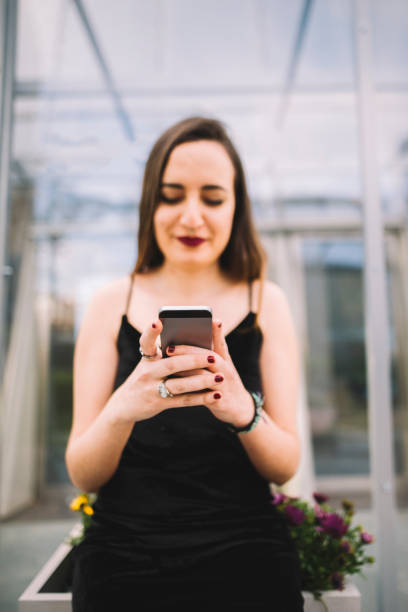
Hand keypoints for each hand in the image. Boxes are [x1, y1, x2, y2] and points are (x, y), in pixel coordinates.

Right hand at [113, 318, 250, 424]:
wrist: (126, 405)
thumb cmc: (145, 377)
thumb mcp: (149, 363)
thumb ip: (167, 355)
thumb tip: (196, 343)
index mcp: (146, 358)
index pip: (146, 341)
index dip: (151, 332)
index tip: (158, 321)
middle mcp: (147, 372)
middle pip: (172, 364)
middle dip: (194, 360)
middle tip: (213, 357)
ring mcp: (152, 389)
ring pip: (180, 384)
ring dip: (202, 381)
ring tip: (221, 378)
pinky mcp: (159, 404)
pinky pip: (184, 400)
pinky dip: (201, 398)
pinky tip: (216, 395)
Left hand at [161, 319, 253, 427]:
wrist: (239, 408)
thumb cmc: (224, 382)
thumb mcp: (221, 365)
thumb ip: (207, 353)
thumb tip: (184, 340)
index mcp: (225, 359)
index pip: (220, 342)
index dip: (217, 331)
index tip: (211, 320)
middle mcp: (226, 370)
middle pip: (209, 356)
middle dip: (188, 350)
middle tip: (169, 347)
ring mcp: (224, 385)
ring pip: (204, 375)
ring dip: (186, 368)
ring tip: (169, 365)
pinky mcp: (220, 400)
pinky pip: (203, 394)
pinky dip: (190, 389)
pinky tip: (175, 385)